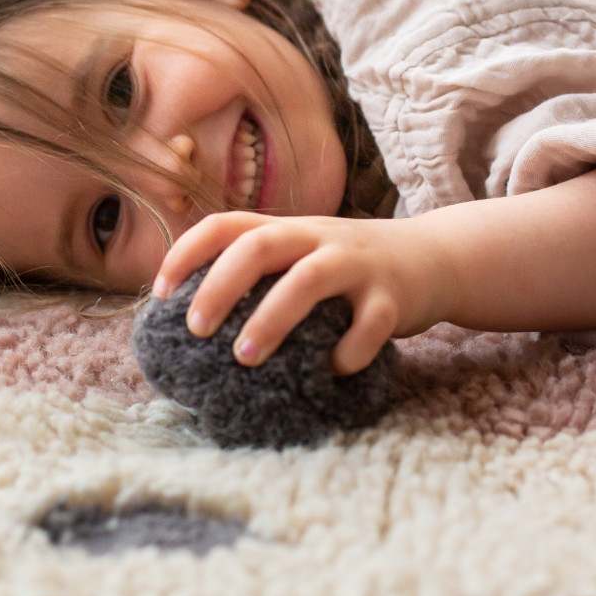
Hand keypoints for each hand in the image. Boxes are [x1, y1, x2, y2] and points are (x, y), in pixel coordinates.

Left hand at [152, 213, 456, 374]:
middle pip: (261, 244)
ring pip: (309, 279)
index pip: (227, 224)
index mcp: (290, 229)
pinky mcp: (393, 297)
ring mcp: (358, 264)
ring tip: (245, 358)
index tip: (161, 292)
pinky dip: (347, 352)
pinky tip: (330, 372)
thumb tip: (196, 321)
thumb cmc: (351, 270)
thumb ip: (263, 274)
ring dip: (271, 318)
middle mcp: (320, 237)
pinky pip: (369, 324)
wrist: (435, 258)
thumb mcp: (305, 256)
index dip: (187, 252)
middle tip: (196, 329)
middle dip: (220, 285)